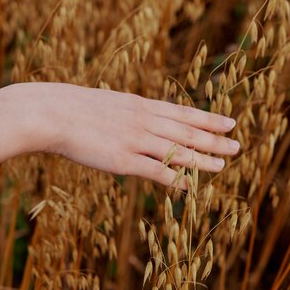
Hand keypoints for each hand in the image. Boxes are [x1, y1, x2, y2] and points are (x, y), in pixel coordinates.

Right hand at [17, 82, 239, 189]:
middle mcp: (144, 121)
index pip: (183, 113)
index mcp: (140, 105)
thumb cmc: (74, 108)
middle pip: (187, 132)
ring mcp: (135, 140)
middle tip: (238, 145)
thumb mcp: (109, 104)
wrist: (51, 113)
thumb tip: (143, 119)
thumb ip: (129, 114)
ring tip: (223, 165)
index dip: (209, 118)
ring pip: (178, 151)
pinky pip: (157, 171)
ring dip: (203, 160)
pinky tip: (192, 186)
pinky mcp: (123, 160)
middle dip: (214, 139)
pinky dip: (177, 179)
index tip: (230, 121)